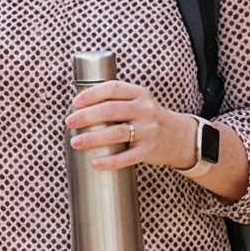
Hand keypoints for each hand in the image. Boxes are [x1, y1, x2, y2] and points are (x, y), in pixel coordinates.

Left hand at [65, 79, 195, 172]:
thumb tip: (80, 106)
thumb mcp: (139, 102)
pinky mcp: (150, 150)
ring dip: (92, 138)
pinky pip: (126, 157)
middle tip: (69, 122)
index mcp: (140, 94)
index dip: (92, 94)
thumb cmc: (149, 118)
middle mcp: (145, 110)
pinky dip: (109, 161)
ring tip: (75, 142)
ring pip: (116, 133)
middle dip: (86, 116)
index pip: (113, 88)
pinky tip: (95, 162)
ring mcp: (149, 130)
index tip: (75, 102)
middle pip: (110, 111)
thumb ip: (117, 100)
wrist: (179, 136)